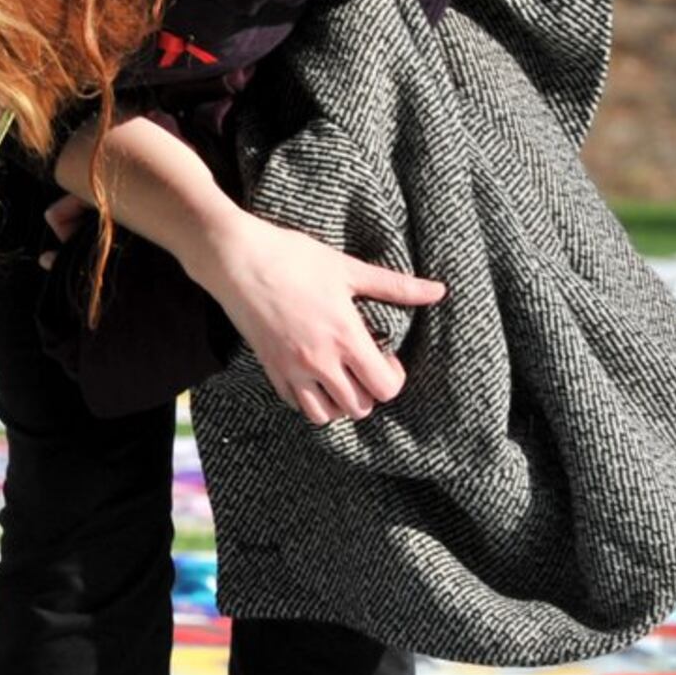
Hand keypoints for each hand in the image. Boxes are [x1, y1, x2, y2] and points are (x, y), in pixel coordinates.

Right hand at [179, 210, 446, 426]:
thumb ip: (395, 286)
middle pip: (358, 408)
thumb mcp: (348, 269)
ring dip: (338, 403)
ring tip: (339, 377)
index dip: (392, 378)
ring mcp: (291, 369)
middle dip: (368, 393)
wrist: (237, 260)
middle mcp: (319, 361)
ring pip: (324, 416)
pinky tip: (312, 374)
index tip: (385, 356)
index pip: (384, 388)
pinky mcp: (269, 369)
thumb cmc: (293, 258)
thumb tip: (438, 291)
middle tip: (364, 366)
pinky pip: (295, 404)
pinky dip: (309, 398)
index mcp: (345, 337)